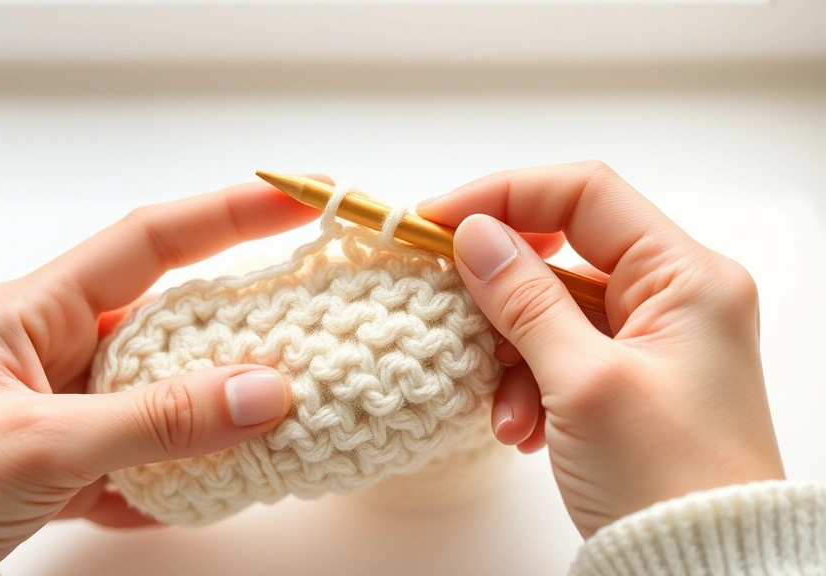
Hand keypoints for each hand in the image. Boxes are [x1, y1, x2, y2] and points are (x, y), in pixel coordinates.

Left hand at [0, 178, 326, 562]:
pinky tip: (217, 488)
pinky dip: (190, 469)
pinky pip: (157, 448)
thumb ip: (158, 420)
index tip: (295, 197)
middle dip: (242, 323)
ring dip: (220, 407)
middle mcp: (62, 345)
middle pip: (173, 316)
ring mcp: (77, 401)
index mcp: (38, 310)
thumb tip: (264, 392)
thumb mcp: (46, 442)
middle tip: (311, 322)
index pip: (149, 241)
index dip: (226, 213)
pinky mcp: (84, 455)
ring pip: (172, 387)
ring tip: (282, 416)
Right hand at [418, 161, 784, 536]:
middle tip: (447, 308)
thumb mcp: (582, 381)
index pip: (584, 194)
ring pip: (553, 309)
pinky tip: (522, 429)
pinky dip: (530, 384)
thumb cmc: (666, 478)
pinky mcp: (629, 377)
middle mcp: (676, 295)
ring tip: (505, 410)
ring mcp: (652, 338)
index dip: (504, 195)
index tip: (436, 220)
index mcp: (687, 277)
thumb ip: (524, 297)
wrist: (700, 571)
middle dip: (501, 293)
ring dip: (512, 354)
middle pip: (562, 253)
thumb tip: (473, 233)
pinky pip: (561, 353)